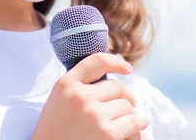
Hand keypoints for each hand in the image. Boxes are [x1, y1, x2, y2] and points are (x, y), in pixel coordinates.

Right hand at [32, 53, 149, 139]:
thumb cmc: (55, 130)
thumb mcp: (59, 99)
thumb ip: (78, 86)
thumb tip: (114, 82)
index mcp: (66, 84)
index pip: (97, 62)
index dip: (116, 62)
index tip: (127, 68)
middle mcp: (80, 97)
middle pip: (117, 87)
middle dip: (125, 96)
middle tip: (127, 104)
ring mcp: (94, 115)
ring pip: (126, 106)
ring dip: (129, 113)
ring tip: (127, 120)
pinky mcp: (107, 134)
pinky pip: (133, 123)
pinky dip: (139, 124)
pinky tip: (140, 125)